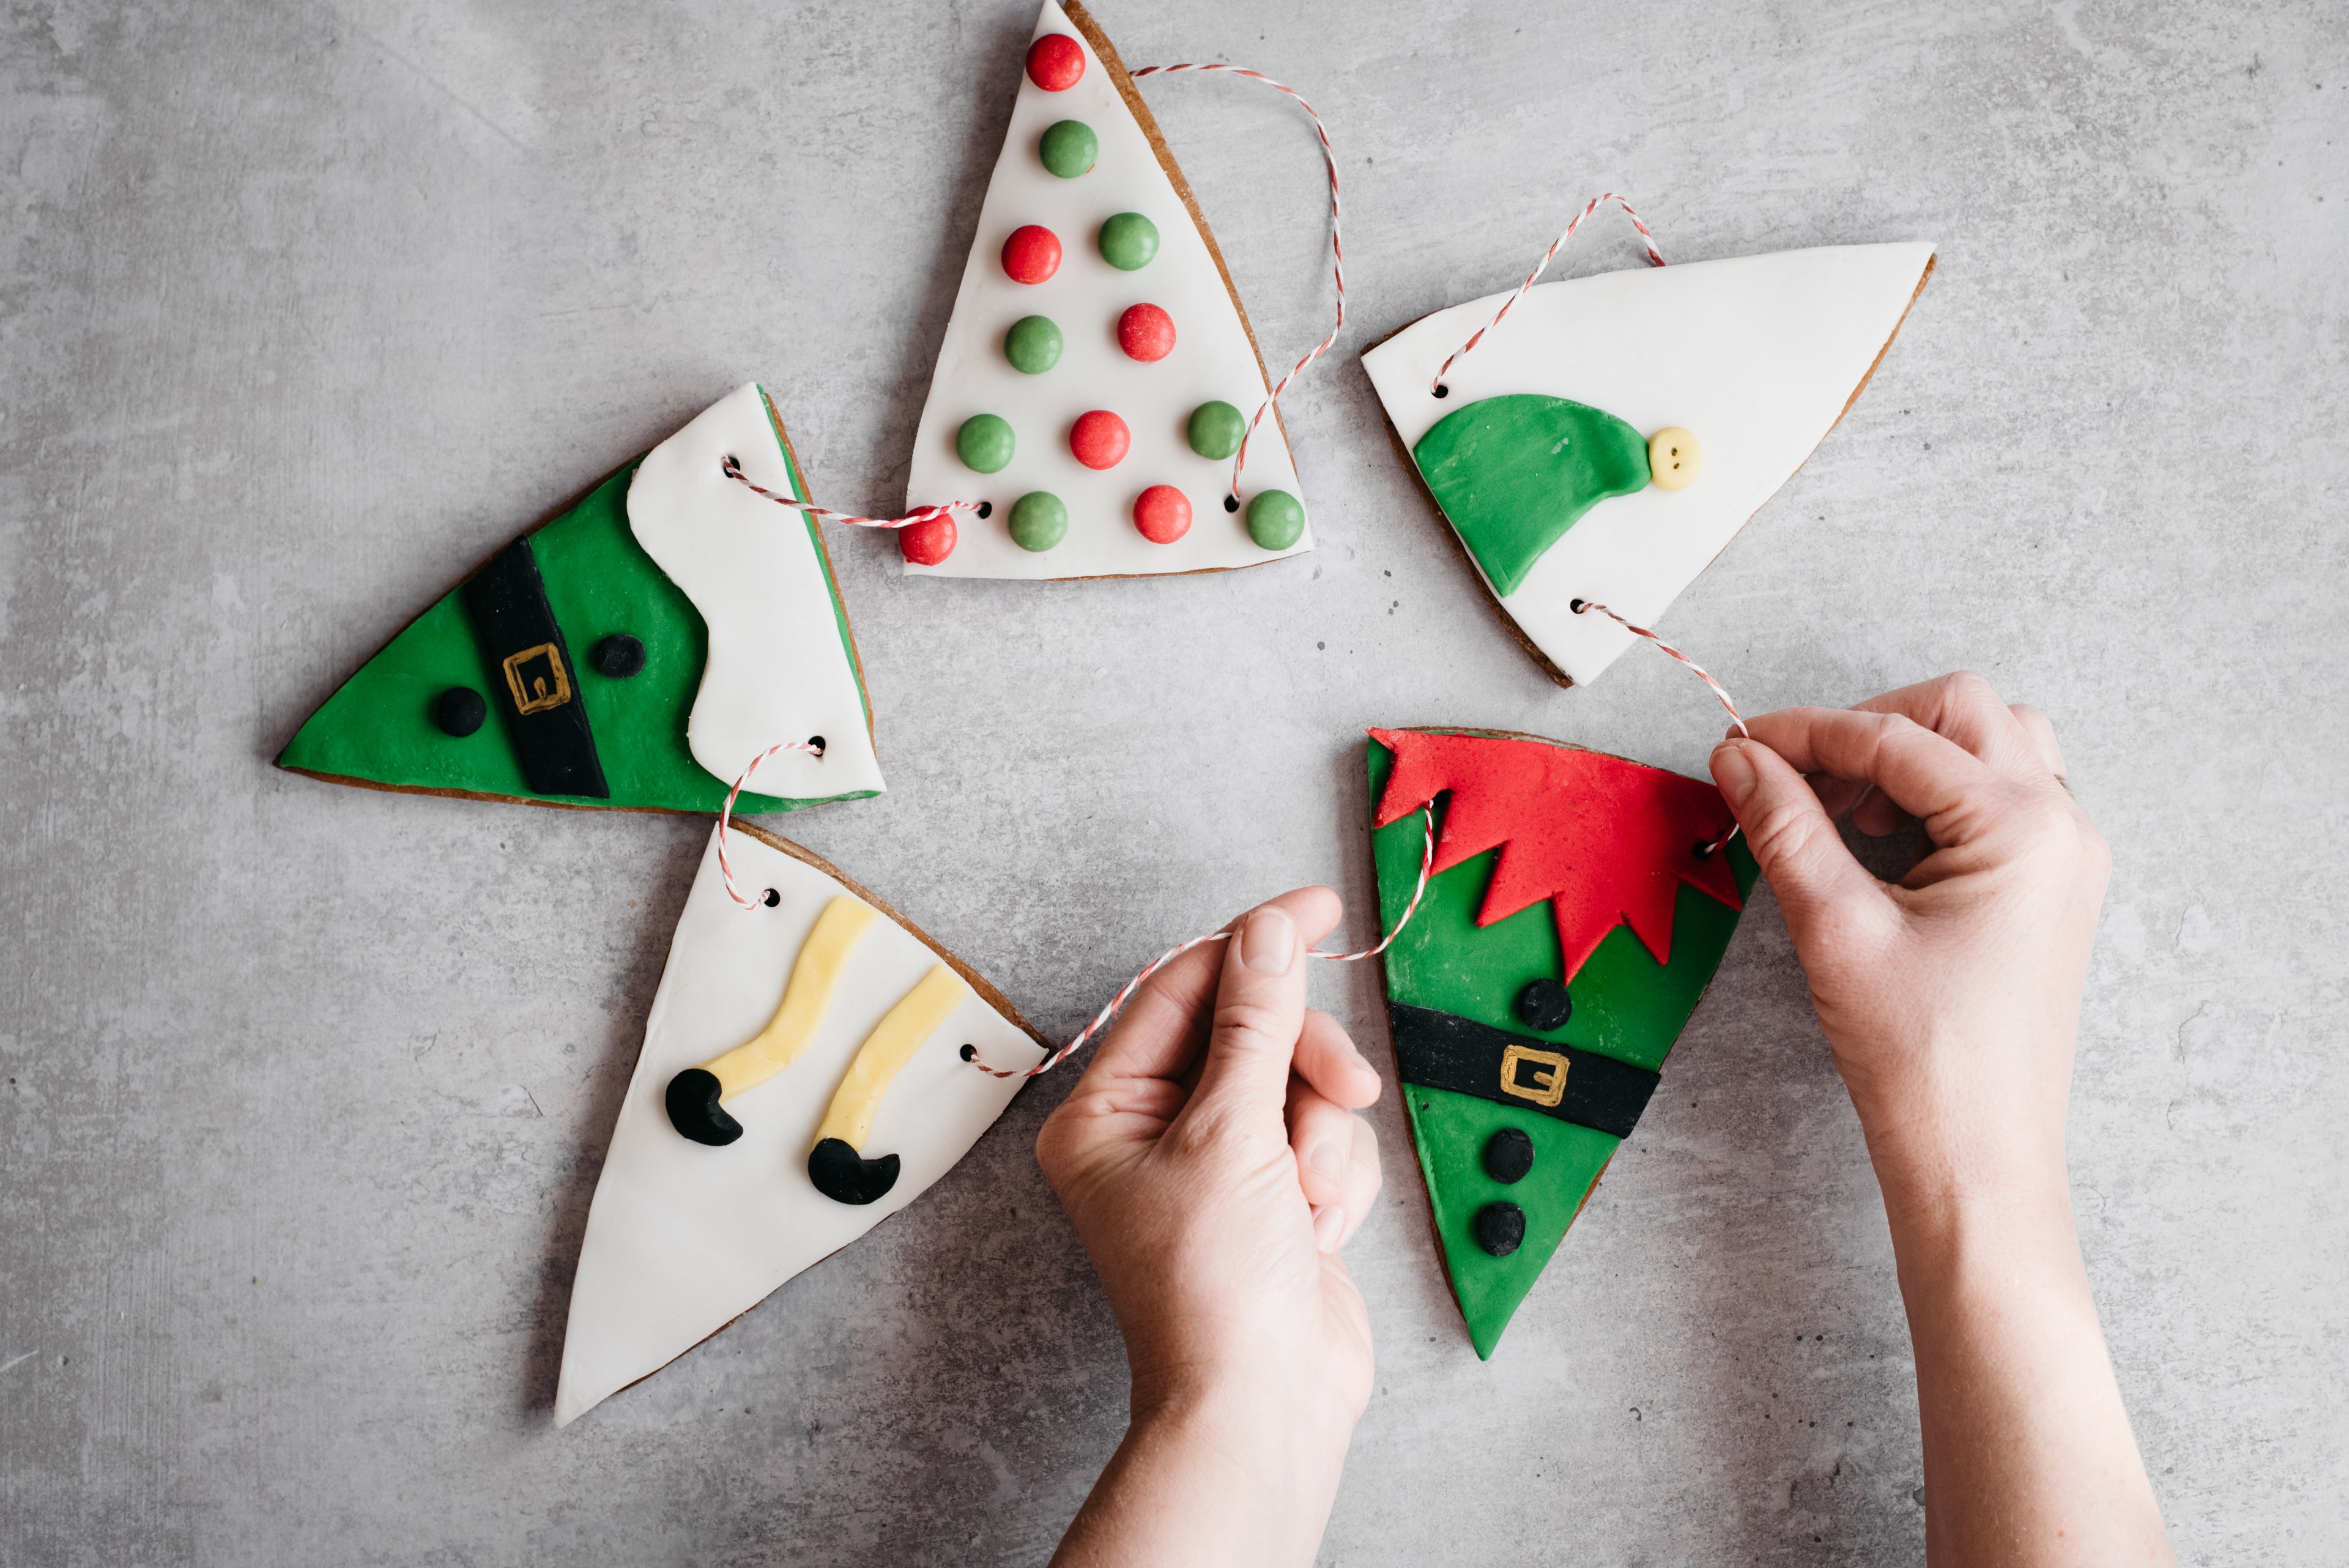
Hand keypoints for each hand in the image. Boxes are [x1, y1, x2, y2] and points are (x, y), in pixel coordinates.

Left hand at [1036, 888, 1383, 1567]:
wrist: (1262, 1407)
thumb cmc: (1215, 1284)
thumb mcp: (1233, 1132)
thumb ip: (1256, 1022)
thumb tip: (1266, 931)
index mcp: (1106, 1110)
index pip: (1184, 988)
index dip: (1254, 943)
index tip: (1319, 908)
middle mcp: (1153, 1131)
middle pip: (1251, 1033)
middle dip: (1301, 1066)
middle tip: (1340, 1091)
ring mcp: (1217, 1166)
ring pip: (1299, 1087)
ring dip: (1320, 1137)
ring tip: (1309, 1197)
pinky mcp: (1273, 1197)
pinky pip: (1324, 1140)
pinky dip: (1334, 1180)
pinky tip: (1317, 1230)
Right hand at [1711, 673, 2172, 1566]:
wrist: (1978, 1159)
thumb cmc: (1922, 1059)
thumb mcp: (1835, 926)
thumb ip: (1783, 826)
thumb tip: (1740, 760)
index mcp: (2023, 827)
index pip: (1897, 738)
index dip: (1806, 732)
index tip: (1739, 742)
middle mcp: (2062, 827)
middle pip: (1960, 713)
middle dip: (1868, 728)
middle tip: (1791, 774)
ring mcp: (2064, 859)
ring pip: (1988, 747)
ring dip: (1907, 757)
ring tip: (1836, 812)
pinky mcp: (2050, 890)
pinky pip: (1997, 800)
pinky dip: (1933, 798)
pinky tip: (1875, 843)